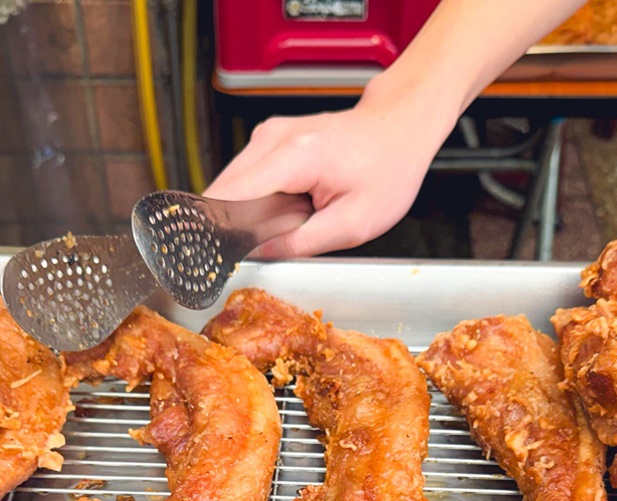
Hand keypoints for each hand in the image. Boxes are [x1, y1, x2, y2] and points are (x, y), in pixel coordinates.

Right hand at [204, 80, 458, 258]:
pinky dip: (254, 200)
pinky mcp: (268, 139)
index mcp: (295, 157)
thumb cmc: (387, 170)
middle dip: (230, 226)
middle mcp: (274, 138)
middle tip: (259, 245)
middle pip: (221, 192)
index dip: (217, 230)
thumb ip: (300, 243)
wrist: (399, 128)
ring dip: (244, 214)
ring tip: (283, 220)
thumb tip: (257, 255)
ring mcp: (268, 135)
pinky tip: (283, 206)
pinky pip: (244, 178)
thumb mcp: (353, 225)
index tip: (216, 257)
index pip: (229, 198)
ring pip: (229, 186)